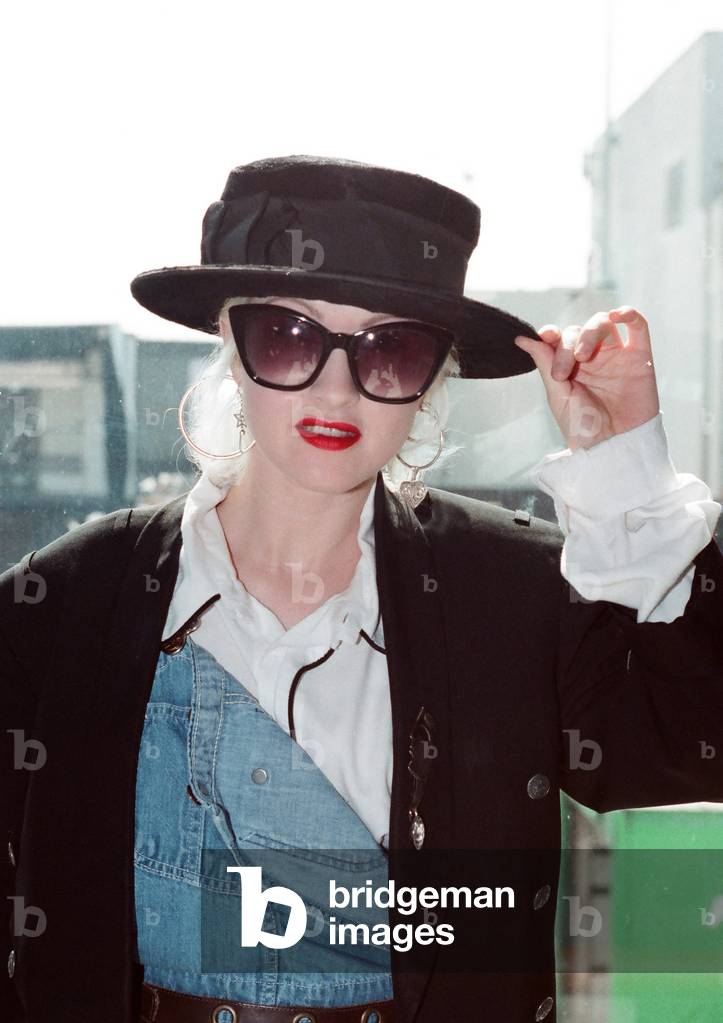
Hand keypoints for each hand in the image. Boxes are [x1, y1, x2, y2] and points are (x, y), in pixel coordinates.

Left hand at [514, 306, 660, 450]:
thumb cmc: (583, 428)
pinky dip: (630, 315)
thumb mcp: (558, 395)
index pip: (559, 338)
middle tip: (562, 373)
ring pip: (603, 324)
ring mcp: (617, 357)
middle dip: (566, 346)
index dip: (551, 333)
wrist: (613, 447)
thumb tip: (522, 339)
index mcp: (570, 367)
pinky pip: (639, 328)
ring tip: (581, 356)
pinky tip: (618, 315)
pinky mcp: (641, 359)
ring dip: (589, 332)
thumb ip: (544, 362)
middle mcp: (593, 358)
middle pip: (578, 331)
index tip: (545, 336)